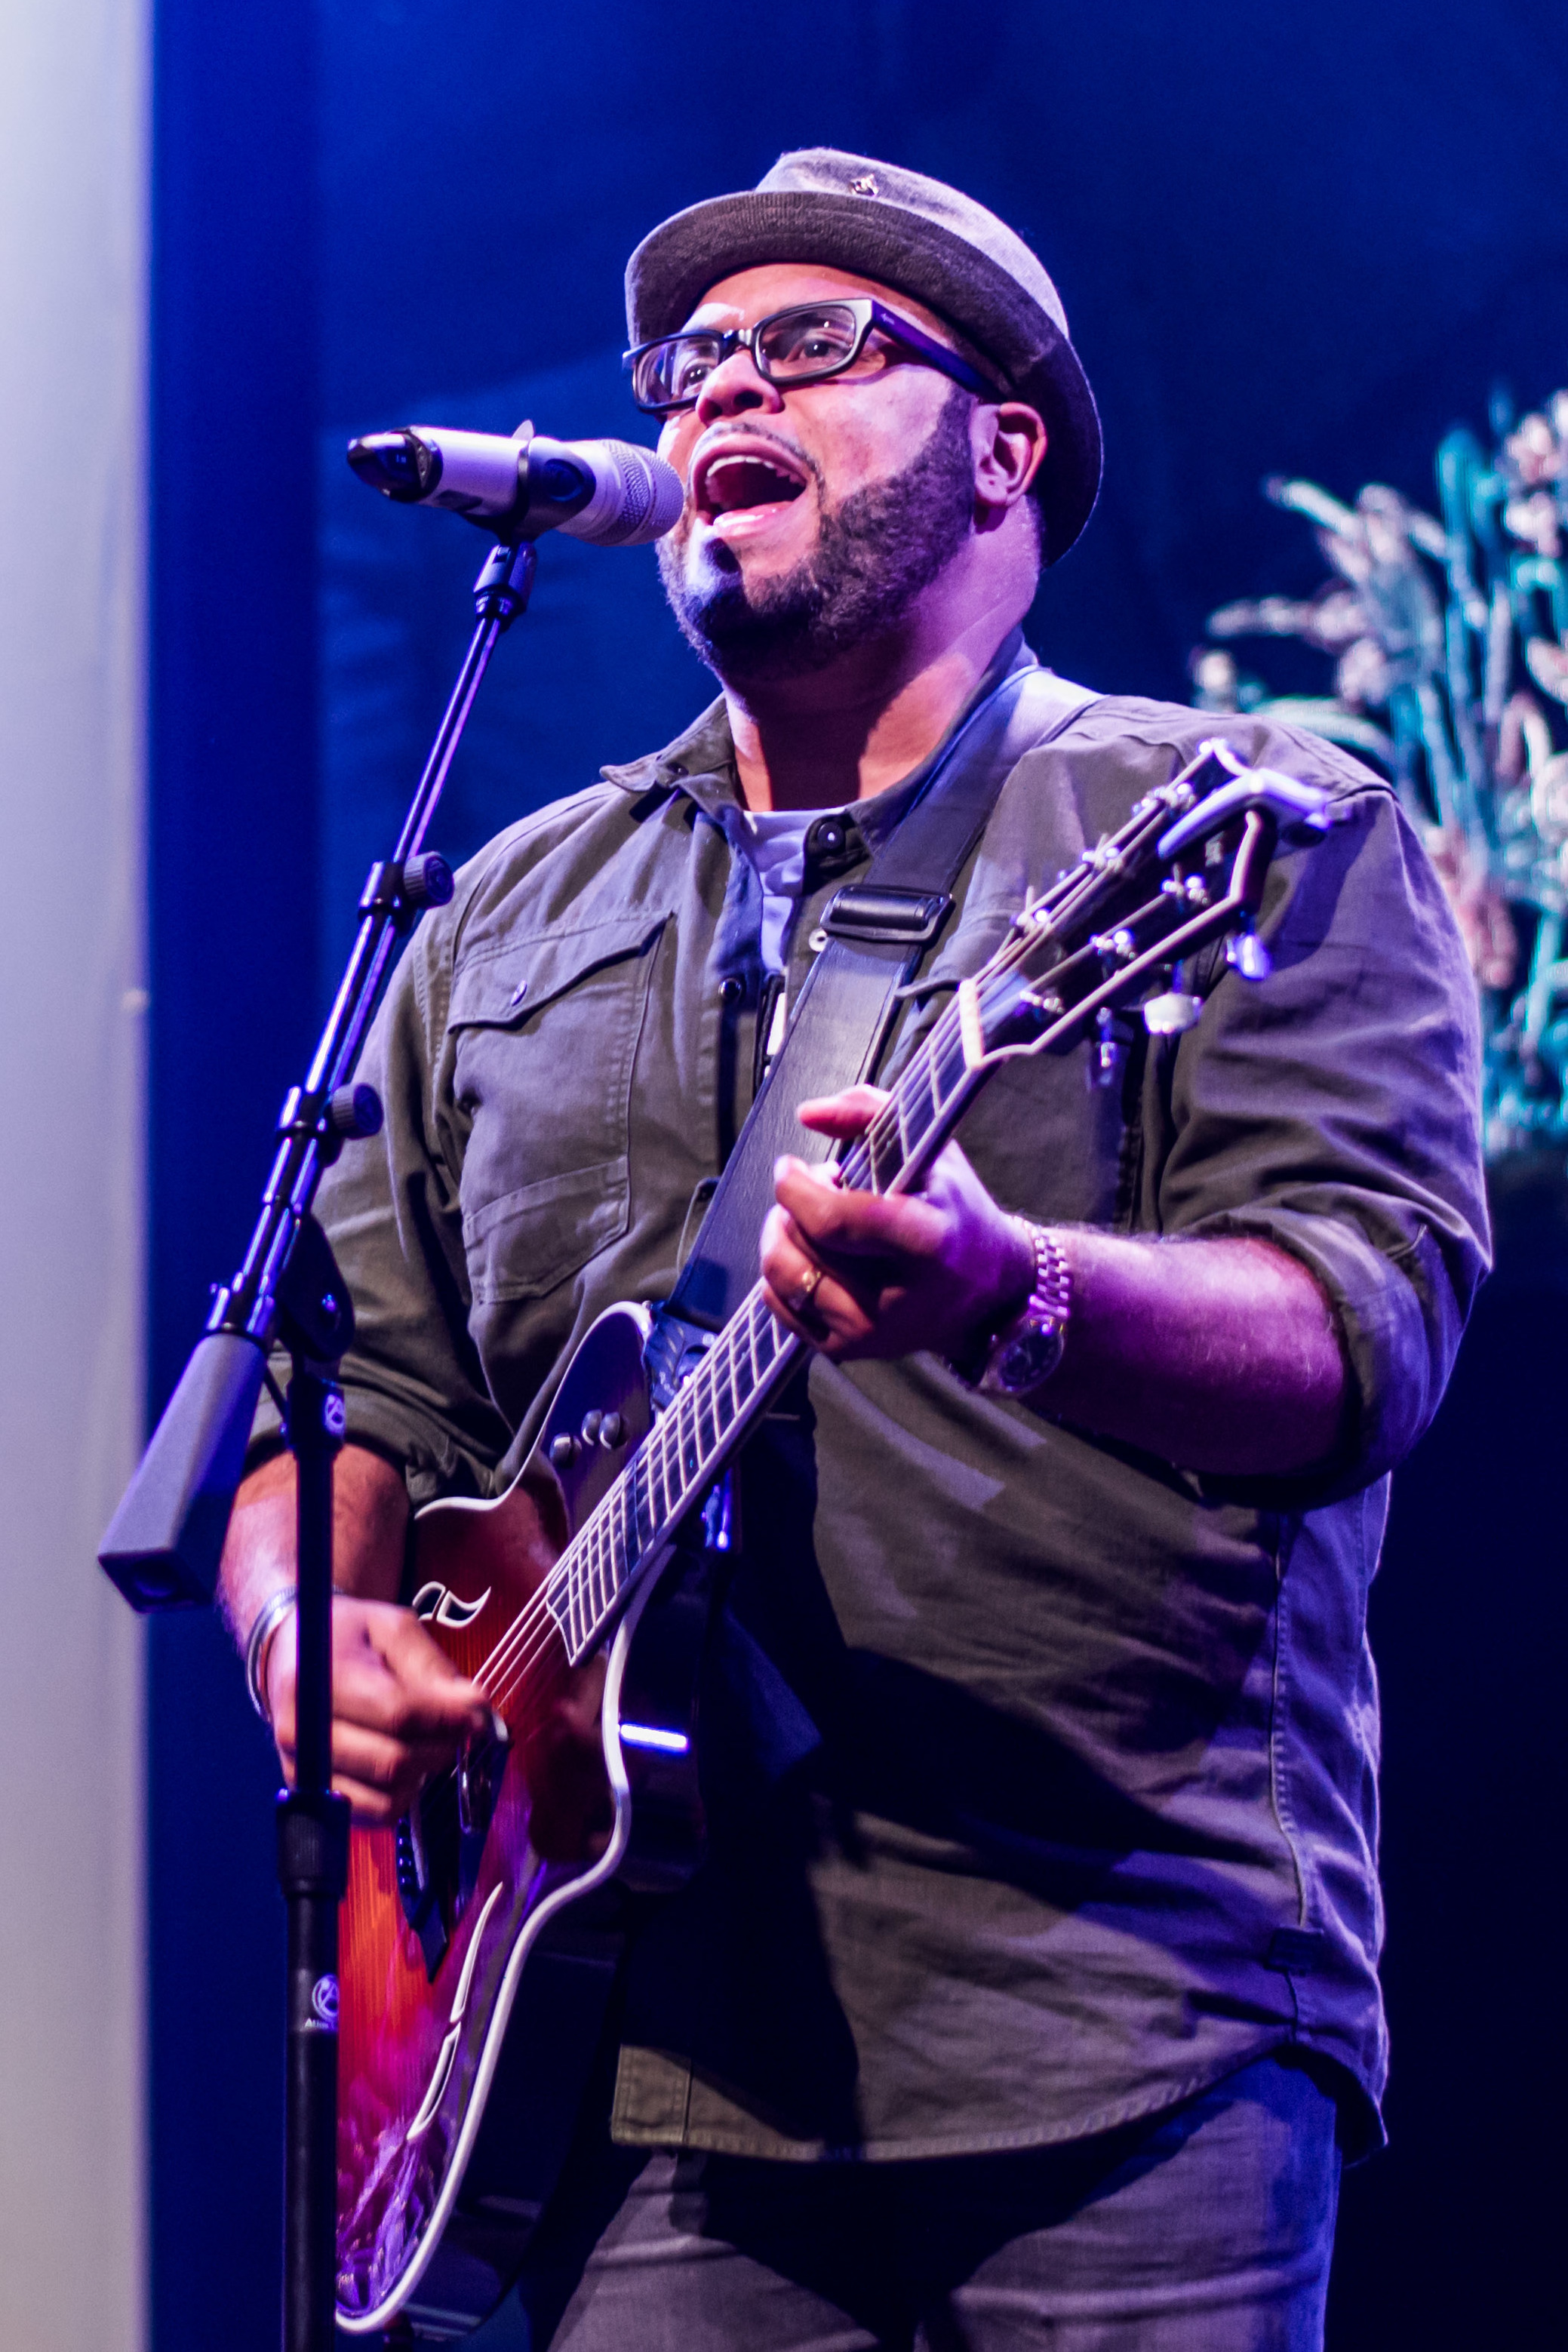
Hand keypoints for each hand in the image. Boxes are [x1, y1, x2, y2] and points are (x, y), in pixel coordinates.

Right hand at [264, 1595, 492, 1824]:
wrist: (290, 1654)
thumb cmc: (347, 1636)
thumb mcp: (390, 1628)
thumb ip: (431, 1667)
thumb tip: (474, 1706)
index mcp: (320, 1677)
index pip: (396, 1714)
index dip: (447, 1720)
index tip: (479, 1716)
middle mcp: (301, 1729)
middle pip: (393, 1762)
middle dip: (441, 1748)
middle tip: (461, 1729)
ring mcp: (302, 1767)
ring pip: (386, 1797)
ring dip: (423, 1775)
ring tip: (430, 1743)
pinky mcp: (311, 1792)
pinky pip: (371, 1814)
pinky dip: (401, 1796)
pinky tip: (408, 1766)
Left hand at [759, 1085, 1033, 1362]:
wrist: (988, 1290)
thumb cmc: (954, 1208)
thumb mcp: (931, 1149)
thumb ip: (869, 1112)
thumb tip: (806, 1113)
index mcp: (924, 1240)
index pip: (833, 1220)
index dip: (797, 1188)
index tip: (792, 1167)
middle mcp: (895, 1297)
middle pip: (803, 1245)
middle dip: (789, 1207)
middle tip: (811, 1188)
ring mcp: (869, 1331)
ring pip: (783, 1278)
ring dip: (779, 1236)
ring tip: (804, 1219)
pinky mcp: (848, 1351)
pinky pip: (781, 1309)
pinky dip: (778, 1274)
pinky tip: (804, 1253)